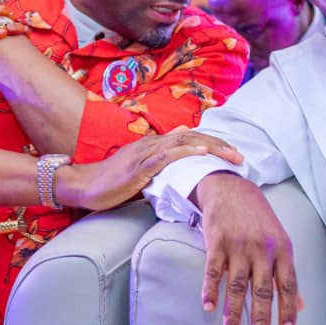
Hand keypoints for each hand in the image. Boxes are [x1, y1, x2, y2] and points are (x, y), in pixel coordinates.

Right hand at [58, 127, 243, 211]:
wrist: (84, 186)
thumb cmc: (112, 182)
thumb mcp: (142, 171)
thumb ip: (161, 163)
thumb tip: (181, 153)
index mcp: (156, 145)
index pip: (192, 140)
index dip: (215, 144)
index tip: (234, 154)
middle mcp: (153, 144)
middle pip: (194, 138)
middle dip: (220, 146)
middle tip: (241, 156)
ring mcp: (146, 154)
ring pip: (184, 144)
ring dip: (211, 148)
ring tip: (231, 154)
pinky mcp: (139, 167)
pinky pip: (166, 157)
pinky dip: (186, 154)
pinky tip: (202, 154)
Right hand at [195, 172, 300, 324]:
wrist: (231, 188)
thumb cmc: (258, 218)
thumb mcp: (280, 241)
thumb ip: (286, 273)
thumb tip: (301, 305)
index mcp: (282, 249)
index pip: (288, 285)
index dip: (288, 309)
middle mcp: (262, 249)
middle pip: (262, 290)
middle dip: (261, 320)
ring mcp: (238, 246)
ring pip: (236, 286)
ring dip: (233, 314)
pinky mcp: (217, 242)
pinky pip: (213, 271)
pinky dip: (210, 290)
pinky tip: (209, 308)